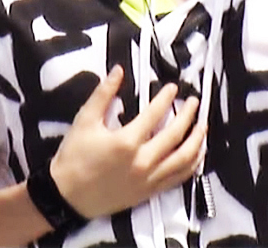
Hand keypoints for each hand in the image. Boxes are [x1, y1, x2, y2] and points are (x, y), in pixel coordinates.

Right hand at [48, 66, 205, 219]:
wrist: (65, 197)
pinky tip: (197, 154)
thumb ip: (103, 95)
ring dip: (197, 140)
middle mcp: (142, 161)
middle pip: (175, 134)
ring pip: (184, 158)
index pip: (155, 114)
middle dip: (188, 115)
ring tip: (202, 125)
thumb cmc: (73, 158)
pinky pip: (179, 178)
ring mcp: (148, 179)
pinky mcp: (149, 192)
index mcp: (127, 142)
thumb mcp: (84, 122)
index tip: (173, 88)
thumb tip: (119, 71)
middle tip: (193, 102)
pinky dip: (192, 165)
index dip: (166, 98)